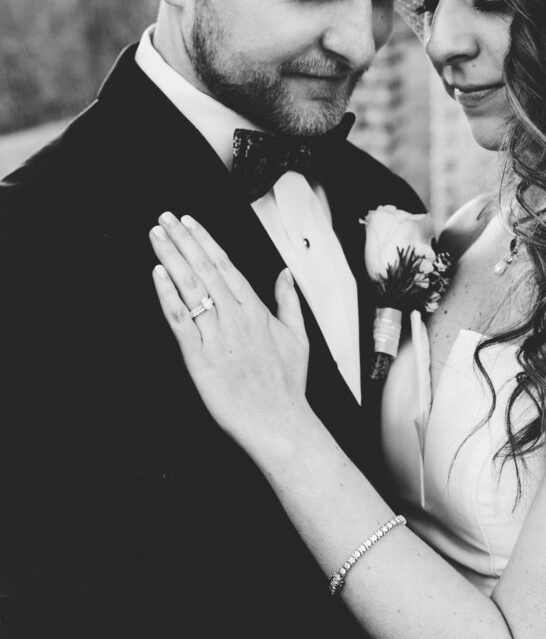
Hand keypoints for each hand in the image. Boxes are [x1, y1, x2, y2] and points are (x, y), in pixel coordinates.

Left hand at [150, 212, 310, 457]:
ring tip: (156, 235)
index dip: (205, 240)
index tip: (189, 221)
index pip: (226, 266)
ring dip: (171, 257)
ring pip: (190, 287)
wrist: (278, 421)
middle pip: (205, 269)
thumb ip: (288, 302)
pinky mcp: (199, 357)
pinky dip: (167, 295)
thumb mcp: (297, 337)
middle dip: (183, 240)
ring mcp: (217, 336)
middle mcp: (236, 317)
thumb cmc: (287, 385)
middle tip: (165, 217)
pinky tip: (157, 274)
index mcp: (256, 311)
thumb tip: (285, 274)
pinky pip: (180, 319)